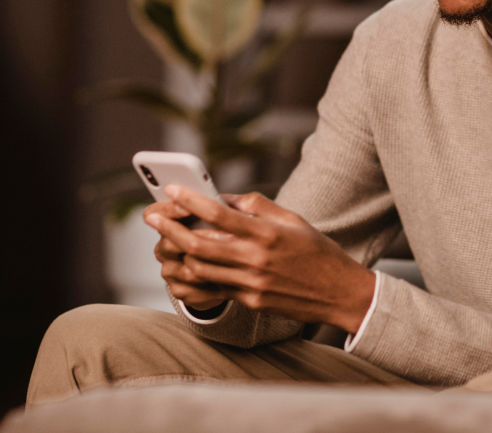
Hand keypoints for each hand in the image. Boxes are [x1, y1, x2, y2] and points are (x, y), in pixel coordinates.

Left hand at [145, 186, 376, 333]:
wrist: (339, 293)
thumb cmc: (318, 251)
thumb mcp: (292, 220)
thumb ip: (257, 206)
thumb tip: (224, 197)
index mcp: (268, 232)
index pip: (220, 214)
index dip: (191, 200)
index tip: (171, 190)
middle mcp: (257, 258)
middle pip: (199, 244)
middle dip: (170, 229)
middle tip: (152, 217)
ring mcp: (252, 283)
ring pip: (199, 269)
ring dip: (176, 253)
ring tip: (164, 240)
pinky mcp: (251, 301)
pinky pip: (213, 288)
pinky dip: (194, 276)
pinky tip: (184, 264)